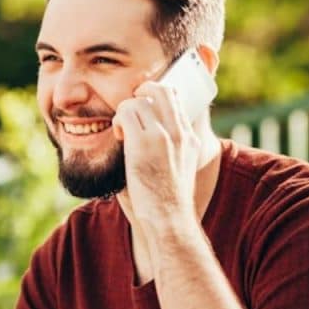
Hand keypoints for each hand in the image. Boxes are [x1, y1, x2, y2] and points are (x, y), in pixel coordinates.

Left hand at [112, 81, 200, 229]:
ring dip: (126, 111)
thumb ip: (172, 152)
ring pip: (139, 101)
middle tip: (131, 107)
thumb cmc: (169, 202)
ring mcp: (162, 136)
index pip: (176, 99)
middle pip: (161, 90)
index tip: (145, 109)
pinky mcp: (143, 144)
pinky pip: (126, 113)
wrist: (170, 219)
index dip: (156, 97)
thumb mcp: (180, 170)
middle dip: (142, 91)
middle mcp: (178, 132)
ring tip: (123, 132)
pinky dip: (118, 120)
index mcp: (189, 138)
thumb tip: (149, 142)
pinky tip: (119, 136)